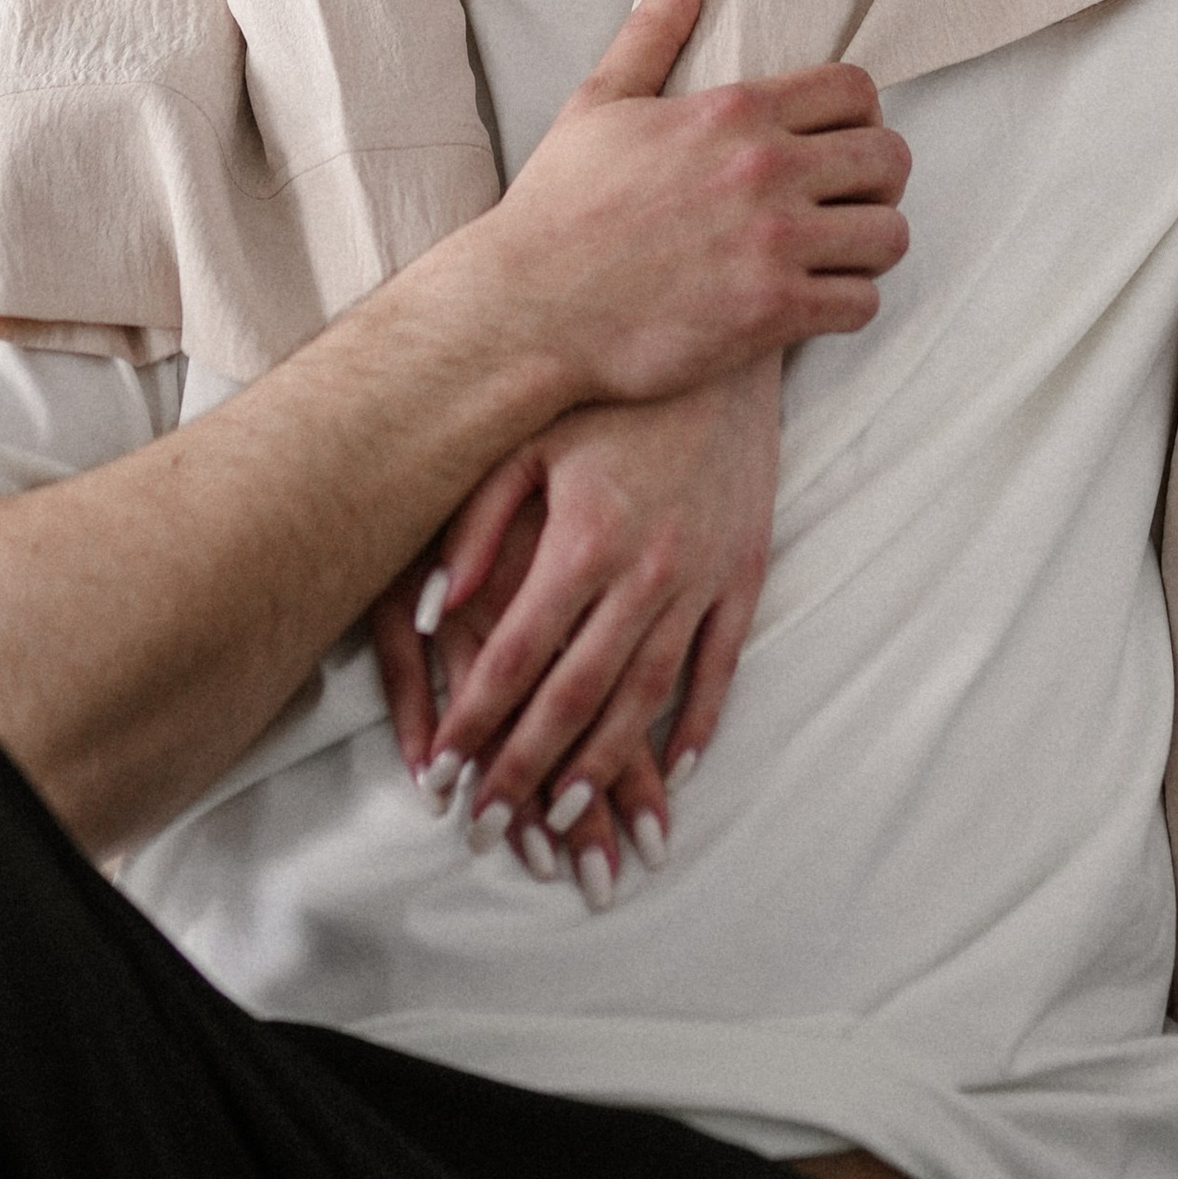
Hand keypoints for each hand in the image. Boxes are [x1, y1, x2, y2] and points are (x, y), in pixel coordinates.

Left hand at [370, 363, 779, 898]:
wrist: (722, 352)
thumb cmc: (611, 397)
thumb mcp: (529, 439)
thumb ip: (477, 525)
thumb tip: (432, 609)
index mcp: (584, 537)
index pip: (516, 654)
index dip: (474, 722)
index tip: (440, 775)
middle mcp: (645, 570)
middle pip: (576, 696)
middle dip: (526, 770)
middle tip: (487, 825)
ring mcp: (701, 578)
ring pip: (647, 697)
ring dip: (604, 768)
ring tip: (564, 821)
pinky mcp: (745, 575)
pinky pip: (720, 668)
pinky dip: (698, 727)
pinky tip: (673, 773)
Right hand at [474, 0, 909, 404]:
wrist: (527, 307)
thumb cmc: (559, 206)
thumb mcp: (599, 102)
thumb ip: (653, 31)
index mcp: (733, 111)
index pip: (856, 89)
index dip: (860, 114)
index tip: (840, 139)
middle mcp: (765, 169)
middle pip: (889, 158)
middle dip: (879, 180)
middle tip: (849, 200)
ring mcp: (774, 243)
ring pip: (888, 234)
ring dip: (870, 245)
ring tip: (840, 253)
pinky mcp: (771, 312)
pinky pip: (861, 303)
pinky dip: (848, 303)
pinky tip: (817, 300)